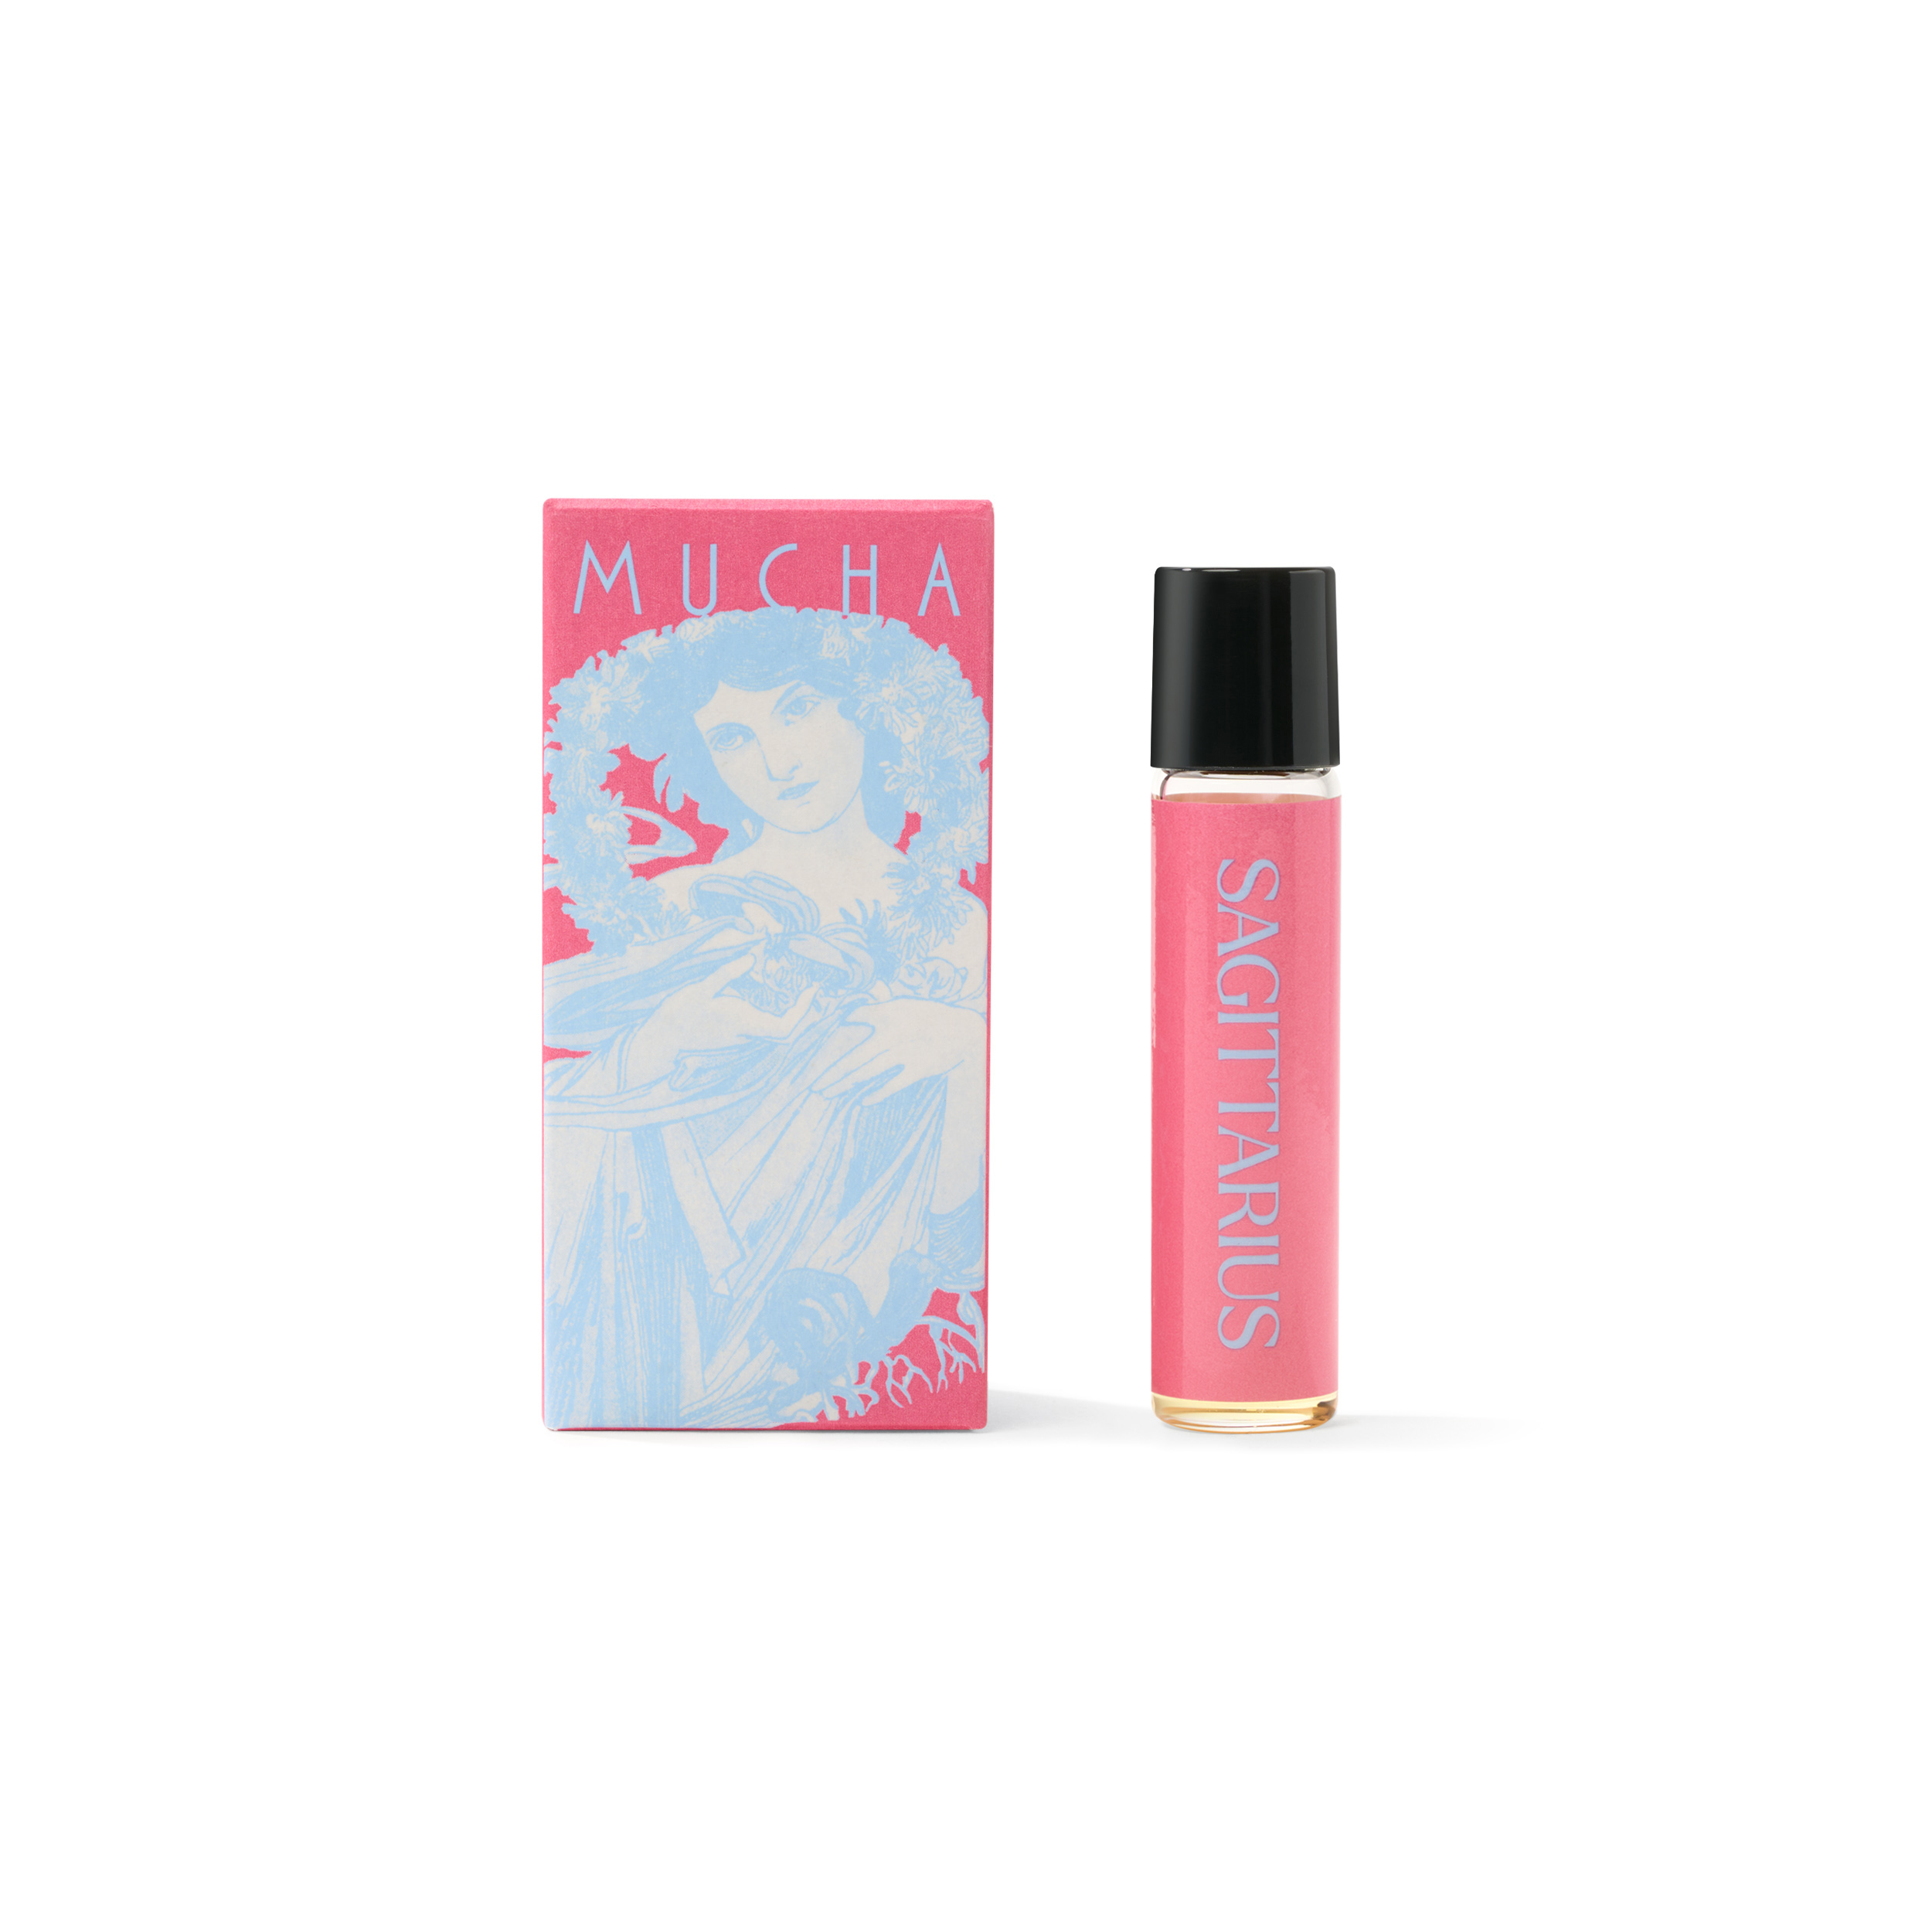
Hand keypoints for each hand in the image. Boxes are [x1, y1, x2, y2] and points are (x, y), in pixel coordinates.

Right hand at [621, 950, 815, 1087]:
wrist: (662, 1040)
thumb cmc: (679, 1015)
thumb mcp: (700, 989)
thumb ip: (727, 973)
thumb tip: (751, 958)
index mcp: (742, 1024)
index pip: (784, 1028)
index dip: (802, 1012)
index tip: (810, 990)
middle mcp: (746, 1033)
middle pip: (785, 1029)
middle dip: (801, 1010)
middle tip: (808, 985)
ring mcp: (740, 1036)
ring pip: (774, 1027)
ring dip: (787, 1009)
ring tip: (793, 984)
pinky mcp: (733, 1034)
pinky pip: (761, 1024)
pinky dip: (772, 1010)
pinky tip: (769, 993)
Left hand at [812, 999, 983, 1103]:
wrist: (964, 1030)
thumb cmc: (932, 1016)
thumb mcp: (907, 1004)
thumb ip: (883, 1003)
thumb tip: (864, 1000)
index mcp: (888, 1013)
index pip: (855, 1018)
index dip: (835, 1032)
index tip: (820, 1051)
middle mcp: (891, 1034)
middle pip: (853, 1057)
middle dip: (831, 1072)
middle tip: (812, 1085)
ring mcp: (903, 1053)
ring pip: (867, 1073)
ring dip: (845, 1085)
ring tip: (827, 1094)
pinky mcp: (917, 1069)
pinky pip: (892, 1085)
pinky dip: (877, 1094)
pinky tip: (862, 1102)